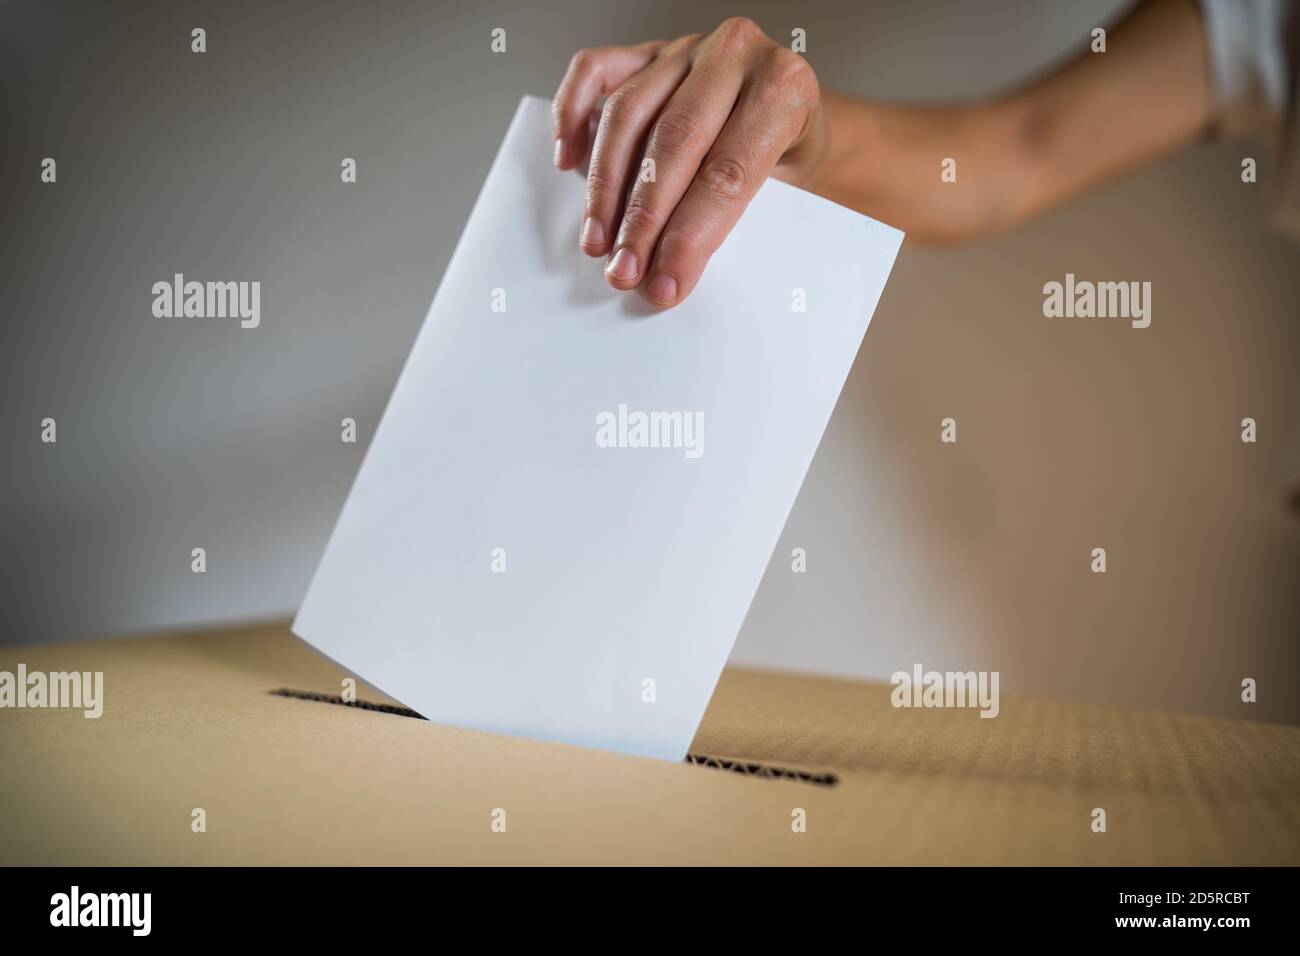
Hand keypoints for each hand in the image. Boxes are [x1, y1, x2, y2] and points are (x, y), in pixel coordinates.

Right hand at [552, 17, 823, 307]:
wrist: (790, 109)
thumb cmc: (787, 154)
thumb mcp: (790, 186)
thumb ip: (739, 219)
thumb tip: (674, 276)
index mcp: (783, 88)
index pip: (728, 173)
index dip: (691, 237)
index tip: (666, 284)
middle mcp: (733, 55)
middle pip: (674, 141)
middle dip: (642, 218)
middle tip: (624, 269)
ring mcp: (686, 49)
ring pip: (628, 112)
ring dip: (604, 186)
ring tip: (597, 240)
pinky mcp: (647, 50)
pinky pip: (594, 71)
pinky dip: (571, 114)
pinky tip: (567, 161)